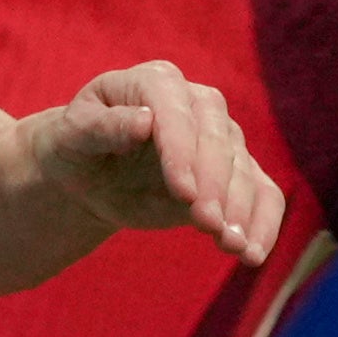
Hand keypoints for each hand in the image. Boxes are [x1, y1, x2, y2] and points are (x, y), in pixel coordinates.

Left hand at [34, 60, 283, 262]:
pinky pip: (261, 194)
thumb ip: (104, 127)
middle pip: (218, 140)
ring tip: (234, 247)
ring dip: (242, 210)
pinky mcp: (234, 173)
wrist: (91, 172)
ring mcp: (221, 137)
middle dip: (216, 185)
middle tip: (209, 225)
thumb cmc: (78, 146)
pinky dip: (263, 223)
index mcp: (156, 83)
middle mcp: (197, 104)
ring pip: (243, 170)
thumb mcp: (74, 135)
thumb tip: (145, 121)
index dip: (183, 152)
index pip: (177, 113)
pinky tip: (254, 253)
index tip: (184, 192)